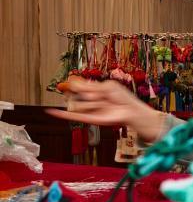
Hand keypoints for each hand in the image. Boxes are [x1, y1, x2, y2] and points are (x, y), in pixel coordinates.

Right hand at [46, 77, 164, 142]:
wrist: (131, 111)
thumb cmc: (122, 97)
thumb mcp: (107, 87)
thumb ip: (89, 86)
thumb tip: (72, 84)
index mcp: (95, 91)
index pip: (79, 86)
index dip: (74, 84)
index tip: (67, 82)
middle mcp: (91, 100)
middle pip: (79, 94)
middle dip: (88, 93)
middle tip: (102, 96)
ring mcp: (90, 110)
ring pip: (81, 103)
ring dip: (92, 102)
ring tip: (105, 104)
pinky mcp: (91, 119)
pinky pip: (75, 117)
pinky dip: (62, 115)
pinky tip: (51, 112)